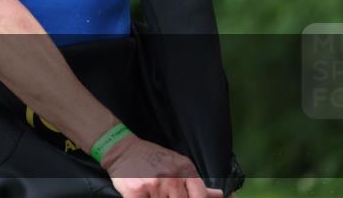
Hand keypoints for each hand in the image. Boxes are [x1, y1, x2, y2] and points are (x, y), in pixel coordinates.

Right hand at [102, 135, 222, 197]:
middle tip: (165, 194)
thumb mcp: (177, 165)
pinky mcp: (137, 193)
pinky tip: (144, 195)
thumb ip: (196, 184)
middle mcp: (172, 178)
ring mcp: (154, 186)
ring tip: (154, 193)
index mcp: (185, 171)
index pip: (200, 197)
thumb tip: (219, 196)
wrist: (122, 149)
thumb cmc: (151, 158)